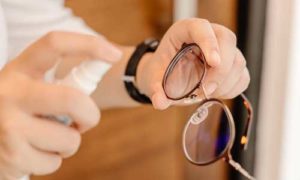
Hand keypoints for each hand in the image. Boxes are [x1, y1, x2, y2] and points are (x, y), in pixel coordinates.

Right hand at [0, 31, 120, 178]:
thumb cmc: (19, 111)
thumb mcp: (30, 88)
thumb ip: (61, 84)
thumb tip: (108, 63)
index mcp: (20, 69)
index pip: (55, 44)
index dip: (89, 45)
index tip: (114, 55)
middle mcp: (10, 92)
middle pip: (73, 100)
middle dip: (90, 115)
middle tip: (84, 120)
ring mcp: (8, 125)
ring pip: (70, 139)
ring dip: (68, 143)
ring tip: (47, 138)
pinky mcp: (10, 157)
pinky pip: (55, 163)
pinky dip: (52, 160)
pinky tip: (33, 152)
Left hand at [137, 18, 249, 108]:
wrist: (168, 76)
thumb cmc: (161, 71)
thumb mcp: (153, 79)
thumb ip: (155, 90)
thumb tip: (160, 102)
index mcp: (185, 30)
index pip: (202, 27)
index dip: (210, 42)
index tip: (213, 62)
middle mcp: (208, 35)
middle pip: (227, 41)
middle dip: (220, 71)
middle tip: (206, 90)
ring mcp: (223, 49)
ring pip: (238, 61)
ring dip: (225, 83)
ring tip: (205, 93)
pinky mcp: (232, 64)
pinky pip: (242, 76)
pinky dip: (232, 89)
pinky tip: (216, 94)